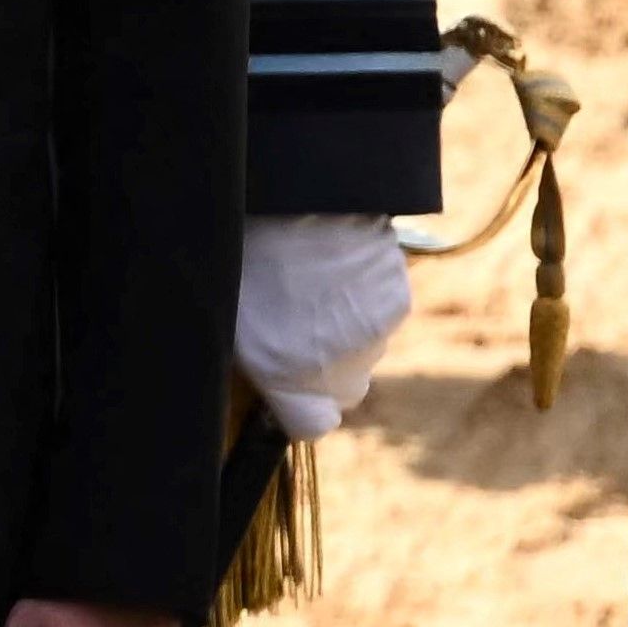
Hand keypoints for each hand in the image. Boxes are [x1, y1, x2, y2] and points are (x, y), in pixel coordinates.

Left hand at [232, 214, 413, 435]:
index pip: (313, 425)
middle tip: (301, 324)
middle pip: (345, 387)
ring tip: (318, 285)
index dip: (301, 408)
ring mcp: (373, 337)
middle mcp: (339, 369)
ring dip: (350, 329)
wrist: (298, 200)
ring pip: (368, 349)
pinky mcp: (398, 302)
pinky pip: (385, 314)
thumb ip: (257, 368)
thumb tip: (266, 383)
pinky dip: (369, 298)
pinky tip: (341, 268)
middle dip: (328, 369)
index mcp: (288, 380)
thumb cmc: (249, 258)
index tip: (289, 388)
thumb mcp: (229, 323)